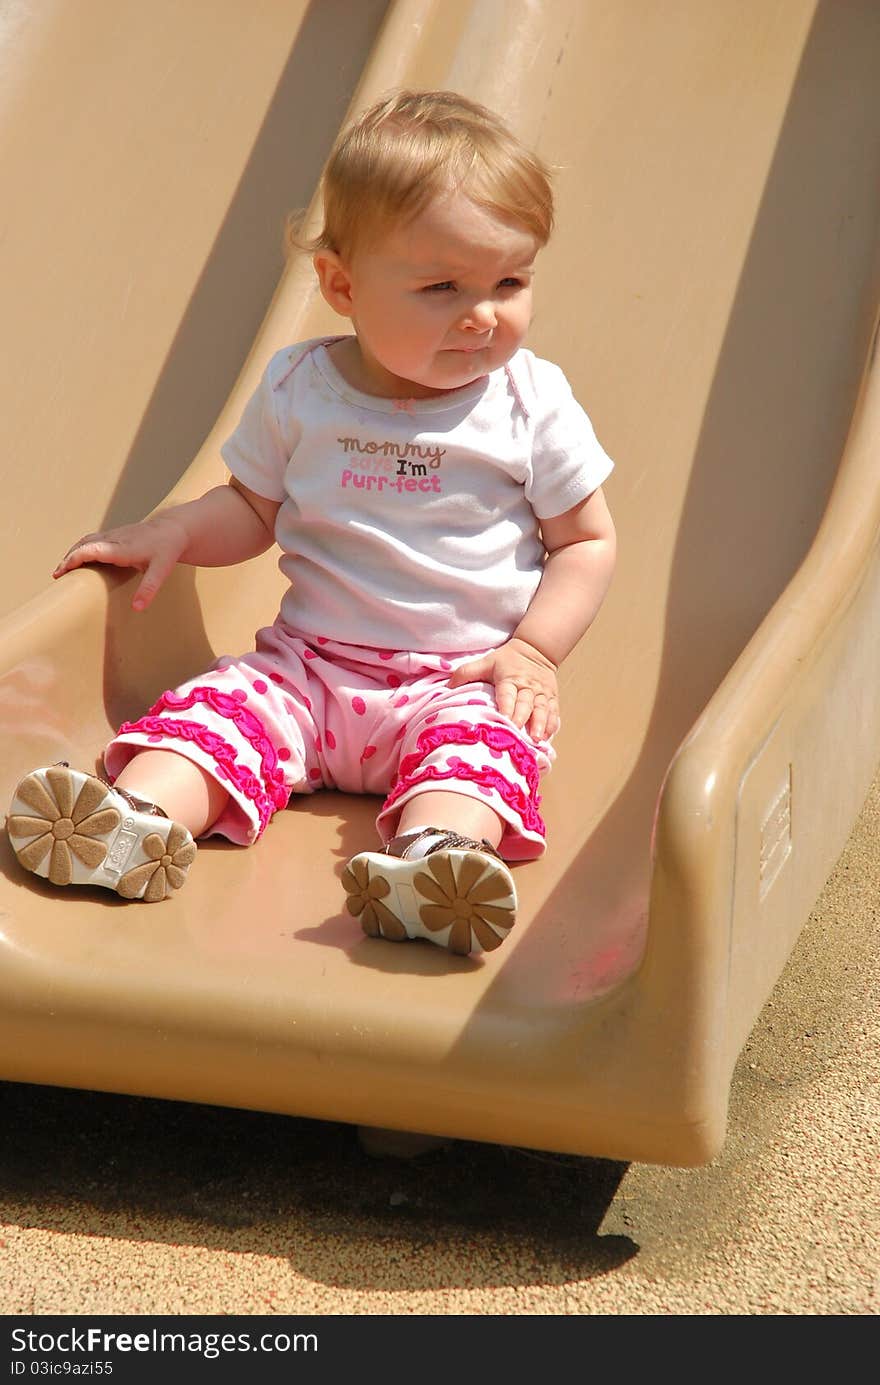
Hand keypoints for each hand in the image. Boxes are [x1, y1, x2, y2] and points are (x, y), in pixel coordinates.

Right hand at [53, 512, 188, 610]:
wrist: (174, 528)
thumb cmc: (167, 549)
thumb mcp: (161, 571)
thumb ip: (149, 589)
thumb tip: (137, 608)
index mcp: (122, 547)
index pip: (91, 550)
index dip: (74, 559)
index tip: (61, 572)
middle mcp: (114, 538)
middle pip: (83, 544)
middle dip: (68, 558)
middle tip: (57, 576)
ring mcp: (113, 534)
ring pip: (86, 541)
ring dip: (72, 553)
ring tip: (62, 570)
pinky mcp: (115, 534)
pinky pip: (92, 540)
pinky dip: (81, 549)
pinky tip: (79, 561)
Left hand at [448, 637, 559, 738]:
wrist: (536, 649)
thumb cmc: (507, 660)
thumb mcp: (485, 661)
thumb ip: (466, 673)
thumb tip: (446, 688)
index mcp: (509, 678)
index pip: (507, 694)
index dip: (506, 708)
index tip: (504, 721)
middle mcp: (527, 686)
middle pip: (526, 704)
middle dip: (523, 720)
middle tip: (520, 736)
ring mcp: (541, 693)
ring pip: (542, 709)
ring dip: (540, 724)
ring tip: (537, 739)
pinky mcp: (552, 697)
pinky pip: (554, 712)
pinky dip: (552, 724)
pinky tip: (548, 737)